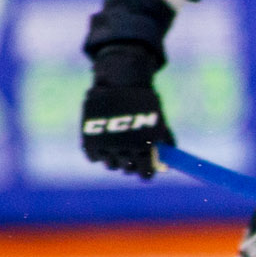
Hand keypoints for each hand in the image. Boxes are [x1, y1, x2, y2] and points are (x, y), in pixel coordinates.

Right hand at [79, 44, 171, 179]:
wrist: (120, 82)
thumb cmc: (144, 102)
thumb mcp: (159, 121)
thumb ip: (163, 143)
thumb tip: (166, 165)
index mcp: (144, 144)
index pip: (144, 171)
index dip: (146, 174)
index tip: (146, 173)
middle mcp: (124, 146)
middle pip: (127, 169)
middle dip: (131, 166)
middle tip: (132, 160)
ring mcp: (105, 143)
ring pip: (110, 165)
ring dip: (116, 160)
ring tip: (119, 149)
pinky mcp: (88, 139)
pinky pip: (93, 157)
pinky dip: (99, 154)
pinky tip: (105, 144)